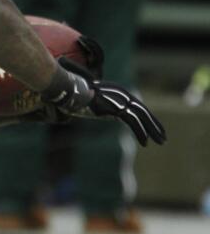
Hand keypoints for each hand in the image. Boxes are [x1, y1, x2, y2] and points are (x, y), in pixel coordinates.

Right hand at [40, 57, 166, 145]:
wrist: (70, 90)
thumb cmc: (77, 95)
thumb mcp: (94, 100)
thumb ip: (104, 106)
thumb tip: (106, 113)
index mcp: (119, 93)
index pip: (138, 107)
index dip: (148, 118)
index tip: (154, 128)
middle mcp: (123, 95)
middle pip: (143, 111)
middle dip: (154, 125)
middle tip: (163, 137)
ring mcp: (120, 101)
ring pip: (142, 117)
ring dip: (152, 130)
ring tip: (160, 142)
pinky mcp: (116, 108)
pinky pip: (132, 122)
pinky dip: (140, 132)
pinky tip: (145, 143)